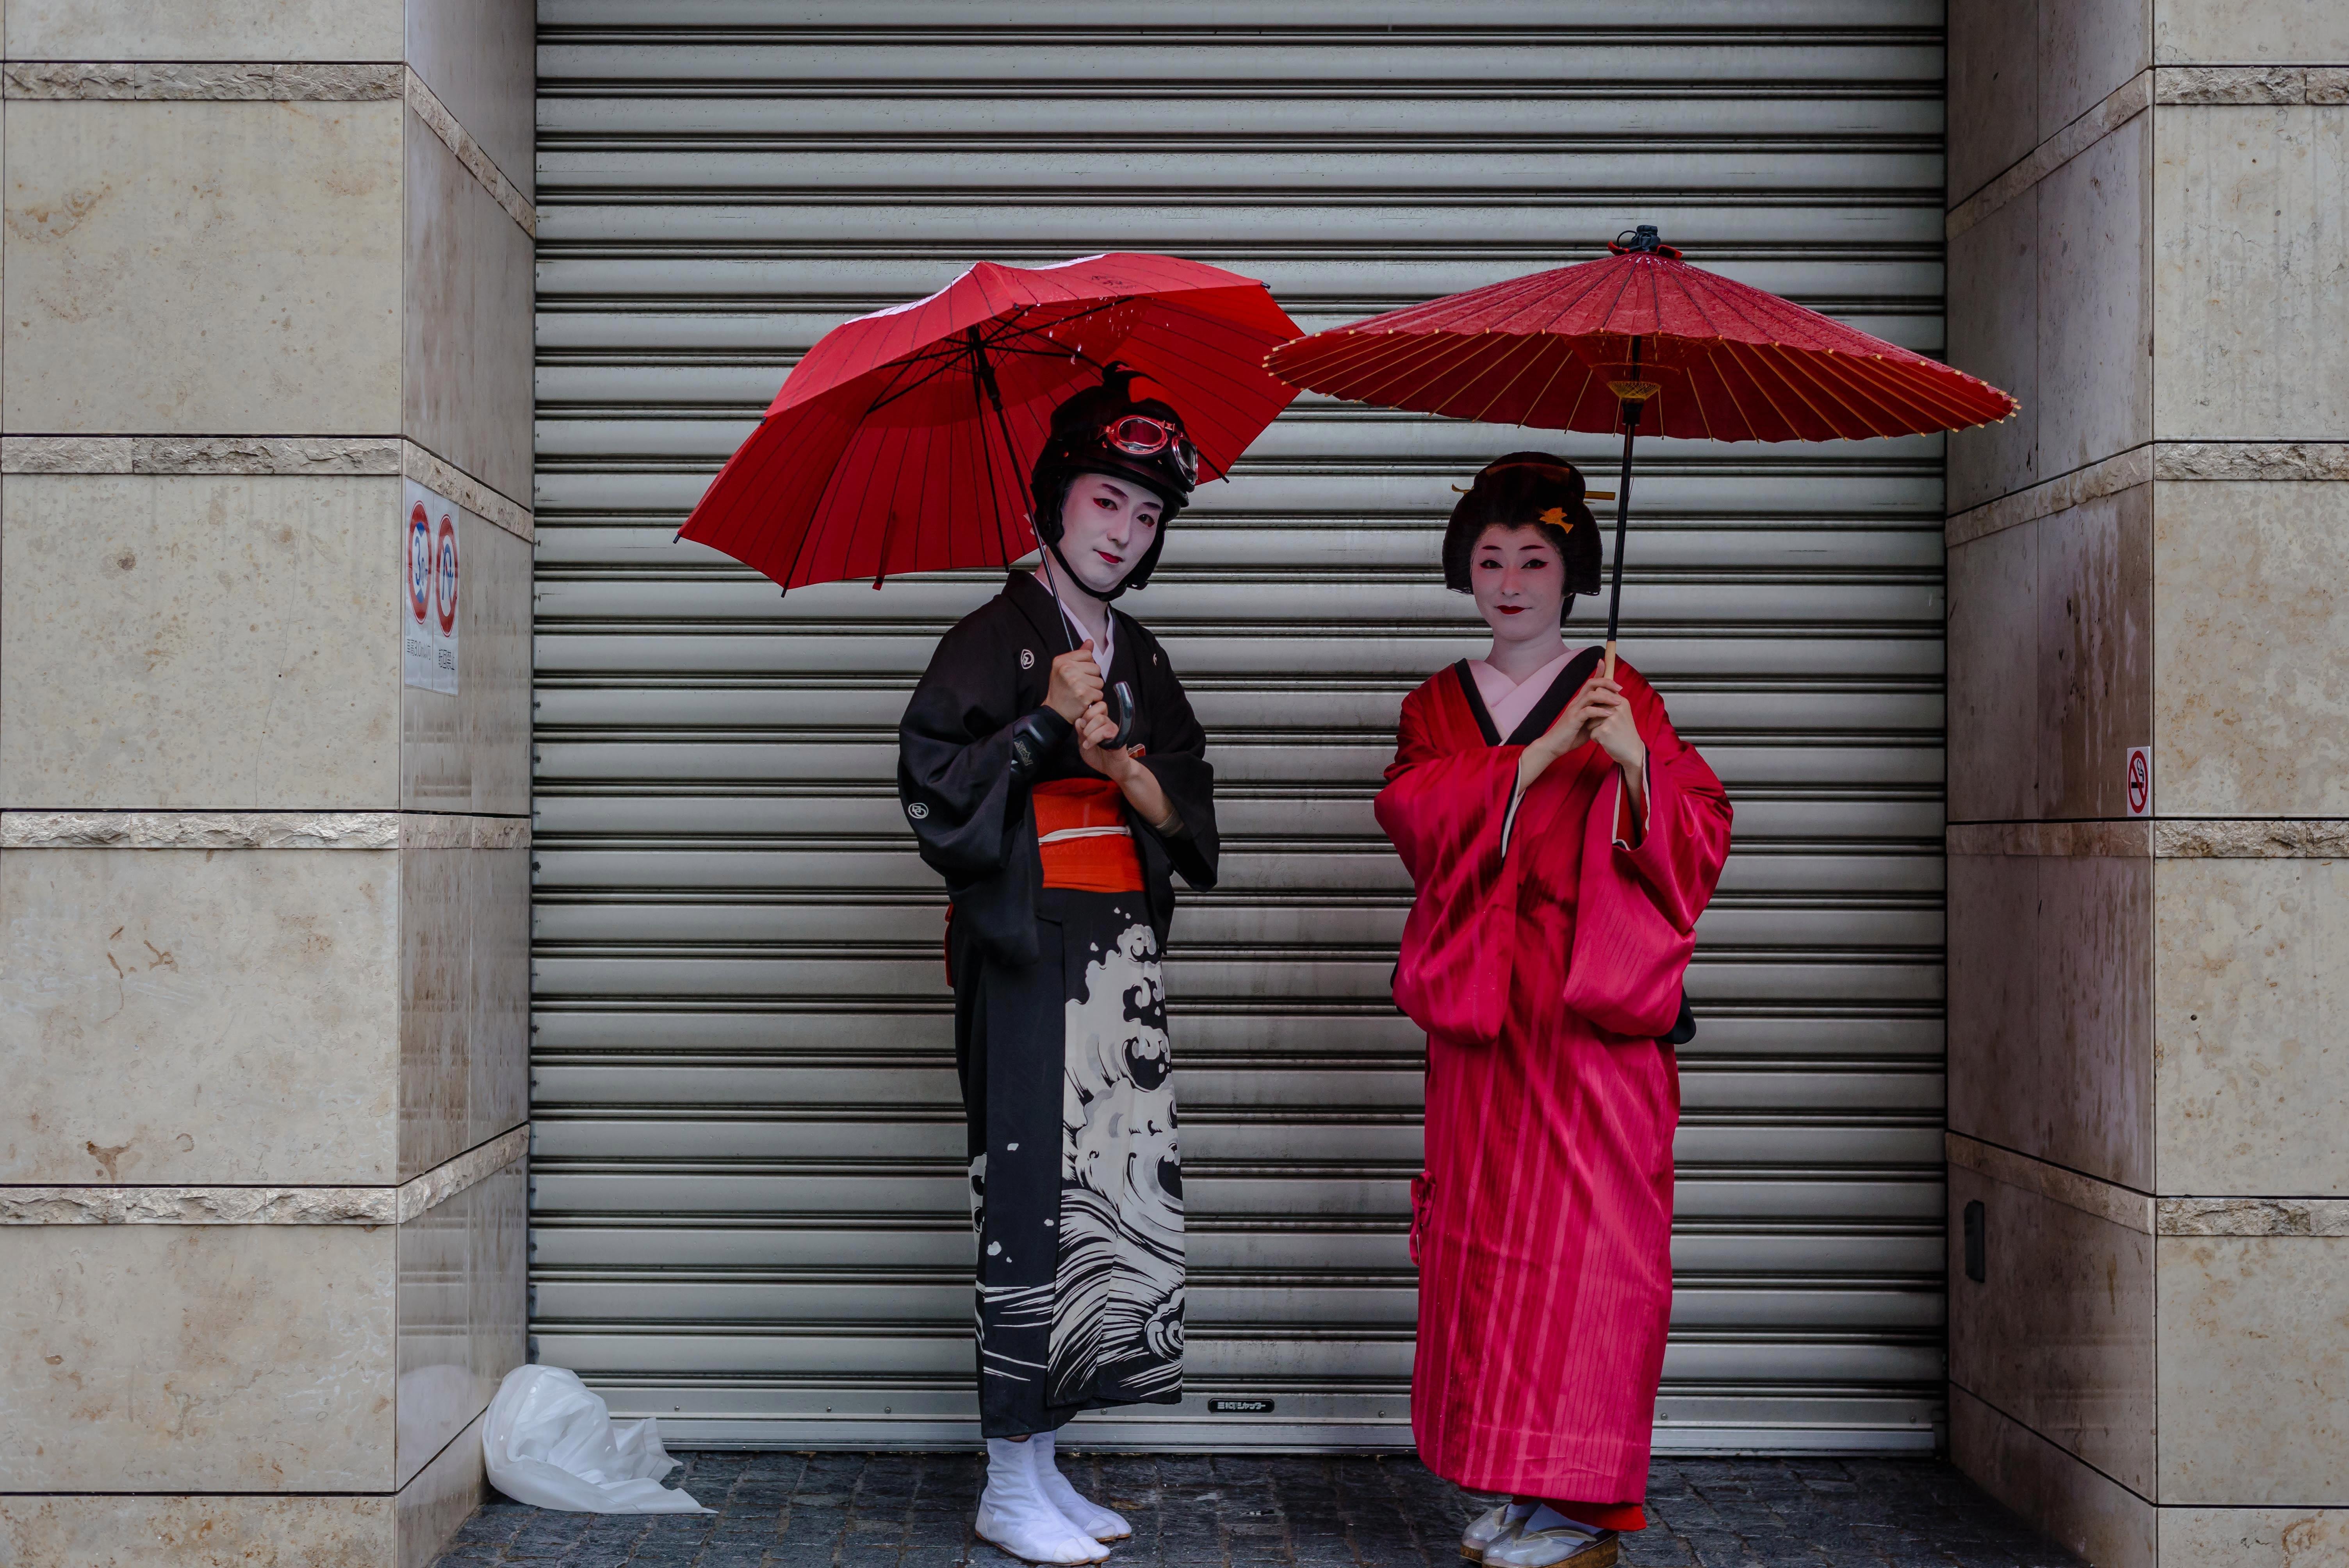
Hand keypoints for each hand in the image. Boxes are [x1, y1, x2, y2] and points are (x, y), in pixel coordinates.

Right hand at [1045, 643, 1102, 722]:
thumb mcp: (1064, 668)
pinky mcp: (1083, 694)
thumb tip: (1090, 642)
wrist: (1055, 712)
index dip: (1086, 665)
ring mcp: (1076, 682)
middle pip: (1096, 667)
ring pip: (1100, 681)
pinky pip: (1099, 693)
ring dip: (1094, 689)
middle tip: (1079, 685)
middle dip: (1091, 678)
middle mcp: (1067, 669)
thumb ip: (1078, 654)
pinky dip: (1094, 699)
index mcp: (1062, 660)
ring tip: (1082, 693)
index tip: (1078, 673)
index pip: (1088, 654)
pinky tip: (1084, 700)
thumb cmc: (1060, 690)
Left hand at [1076, 699, 1139, 780]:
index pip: (1097, 705)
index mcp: (1099, 722)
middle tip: (1084, 734)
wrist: (1110, 769)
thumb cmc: (1098, 756)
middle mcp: (1107, 723)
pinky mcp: (1119, 737)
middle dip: (1088, 721)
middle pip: (1100, 707)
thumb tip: (1078, 720)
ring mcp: (1114, 729)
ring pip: (1102, 719)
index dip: (1087, 712)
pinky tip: (1094, 745)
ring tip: (1087, 744)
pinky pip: (1108, 730)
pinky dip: (1097, 737)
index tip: (1082, 724)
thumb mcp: (1083, 744)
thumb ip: (1080, 733)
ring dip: (1090, 732)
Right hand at [1526, 675, 1645, 776]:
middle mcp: (1576, 702)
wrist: (1554, 745)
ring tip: (1618, 701)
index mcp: (1579, 702)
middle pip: (1591, 684)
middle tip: (1620, 687)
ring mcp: (1574, 710)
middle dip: (1606, 682)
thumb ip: (1595, 716)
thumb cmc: (1570, 735)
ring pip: (1590, 695)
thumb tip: (1608, 713)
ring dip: (1606, 697)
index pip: (1590, 682)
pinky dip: (1599, 711)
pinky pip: (1588, 711)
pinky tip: (1608, 714)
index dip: (1598, 672)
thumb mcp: (1586, 723)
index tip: (1605, 662)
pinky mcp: (1573, 720)